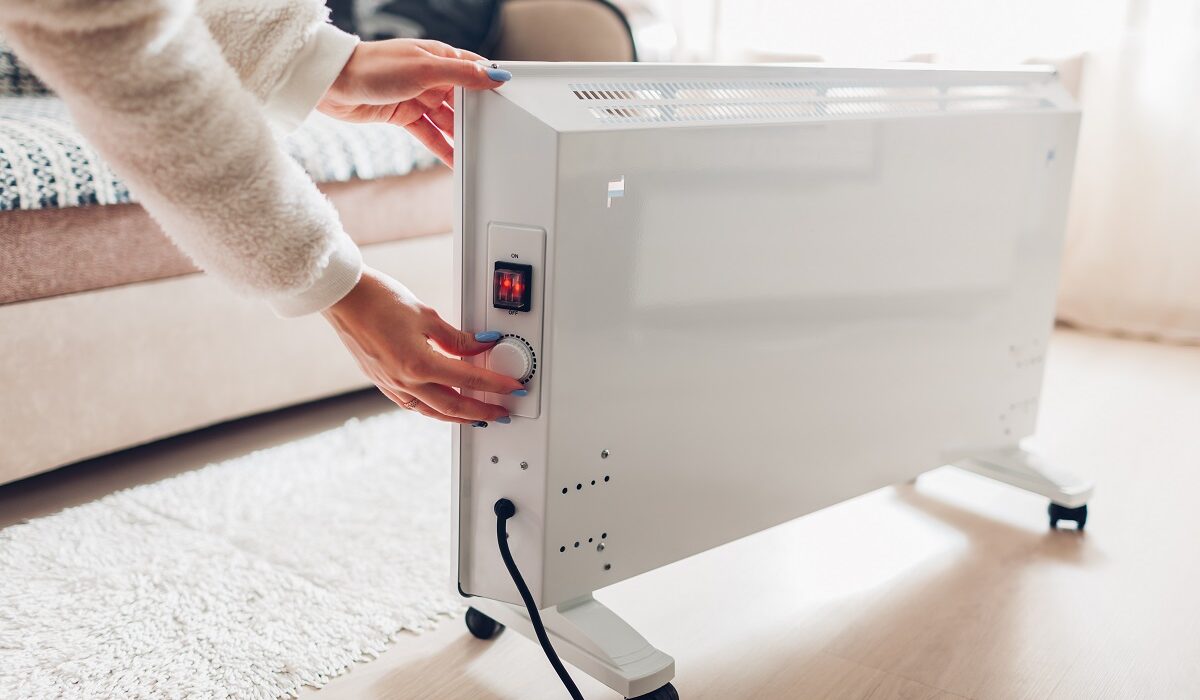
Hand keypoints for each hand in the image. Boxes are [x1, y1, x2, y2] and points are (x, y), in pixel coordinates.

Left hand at [318, 38, 510, 165]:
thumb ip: (462, 74)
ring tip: (477, 153)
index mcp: (439, 57)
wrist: (333, 84)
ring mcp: (418, 96)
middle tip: (494, 135)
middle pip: (463, 99)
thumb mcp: (424, 68)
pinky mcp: (404, 115)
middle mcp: (431, 76)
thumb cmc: (373, 66)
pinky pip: (429, 134)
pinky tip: (454, 160)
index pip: (474, 70)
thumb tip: (494, 76)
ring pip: (447, 120)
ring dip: (460, 136)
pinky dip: (441, 147)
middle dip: (477, 116)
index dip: (491, 84)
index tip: (511, 100)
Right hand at [322, 267, 522, 422]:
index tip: (513, 388)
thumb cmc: (378, 300)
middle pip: (453, 406)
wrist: (343, 298)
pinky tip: (443, 406)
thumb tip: (482, 344)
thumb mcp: (427, 315)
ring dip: (459, 417)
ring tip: (478, 416)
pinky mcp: (382, 382)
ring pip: (432, 412)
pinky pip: (414, 406)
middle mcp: (404, 381)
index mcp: (418, 364)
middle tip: (502, 413)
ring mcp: (391, 385)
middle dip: (482, 412)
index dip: (495, 385)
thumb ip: (458, 337)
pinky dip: (434, 410)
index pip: (468, 379)